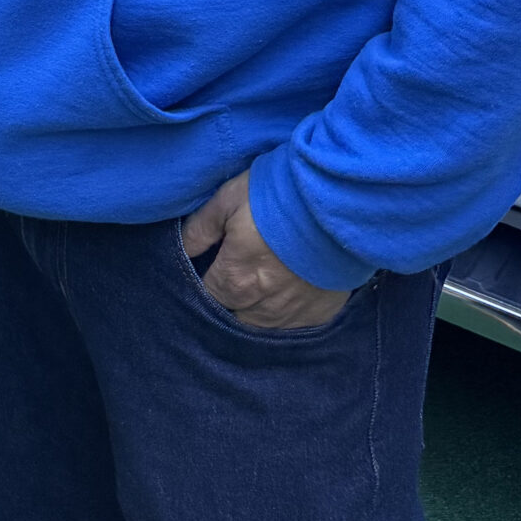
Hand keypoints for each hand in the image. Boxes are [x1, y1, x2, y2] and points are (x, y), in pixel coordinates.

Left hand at [180, 172, 349, 331]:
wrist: (339, 202)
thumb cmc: (279, 195)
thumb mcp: (230, 198)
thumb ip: (200, 228)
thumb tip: (181, 247)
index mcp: (234, 281)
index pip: (205, 294)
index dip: (204, 278)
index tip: (209, 262)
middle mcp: (260, 308)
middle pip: (232, 313)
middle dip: (229, 296)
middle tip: (238, 268)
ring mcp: (292, 316)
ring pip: (260, 323)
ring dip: (255, 306)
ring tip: (263, 278)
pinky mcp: (319, 315)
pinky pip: (292, 324)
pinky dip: (286, 310)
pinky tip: (288, 288)